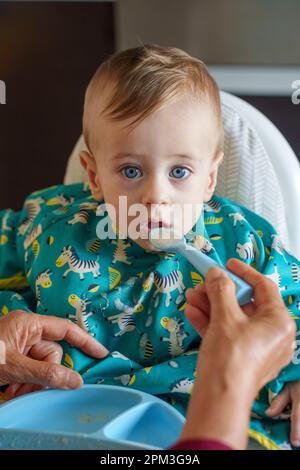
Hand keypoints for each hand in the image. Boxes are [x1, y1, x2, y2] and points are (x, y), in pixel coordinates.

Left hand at [0, 311, 108, 396]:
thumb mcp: (13, 367)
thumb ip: (46, 374)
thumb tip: (75, 381)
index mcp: (28, 323)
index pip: (65, 329)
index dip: (85, 341)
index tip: (101, 353)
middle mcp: (25, 331)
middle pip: (52, 353)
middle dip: (45, 374)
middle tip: (31, 388)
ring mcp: (18, 344)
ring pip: (41, 365)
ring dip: (33, 382)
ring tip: (15, 392)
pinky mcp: (12, 356)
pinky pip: (29, 370)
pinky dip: (24, 383)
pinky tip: (11, 391)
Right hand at [180, 258, 295, 448]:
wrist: (219, 400)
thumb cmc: (230, 355)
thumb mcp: (224, 316)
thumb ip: (221, 289)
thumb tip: (216, 272)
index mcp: (279, 321)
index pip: (264, 287)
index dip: (244, 272)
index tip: (227, 263)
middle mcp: (274, 334)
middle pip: (245, 303)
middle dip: (219, 292)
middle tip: (201, 284)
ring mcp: (259, 348)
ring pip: (234, 319)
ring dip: (211, 306)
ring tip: (191, 297)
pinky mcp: (244, 359)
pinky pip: (229, 334)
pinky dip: (212, 322)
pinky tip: (192, 312)